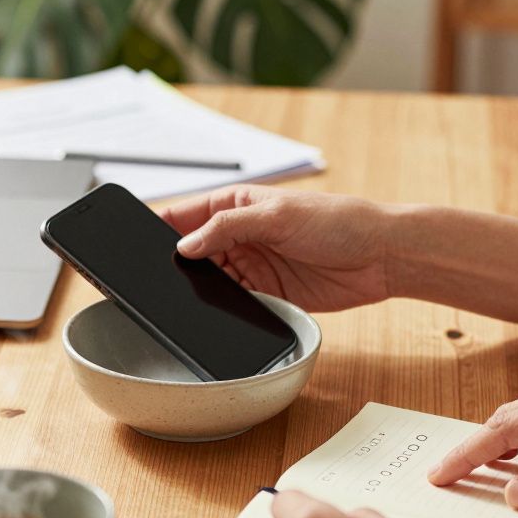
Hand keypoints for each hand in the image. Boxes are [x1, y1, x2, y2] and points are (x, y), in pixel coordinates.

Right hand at [159, 185, 396, 311]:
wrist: (381, 257)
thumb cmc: (339, 221)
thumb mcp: (278, 215)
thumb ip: (227, 228)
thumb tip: (186, 245)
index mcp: (236, 205)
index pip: (185, 215)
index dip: (160, 228)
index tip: (136, 243)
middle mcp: (239, 236)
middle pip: (191, 253)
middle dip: (175, 265)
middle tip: (155, 278)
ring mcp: (251, 267)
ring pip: (209, 282)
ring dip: (199, 290)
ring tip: (186, 297)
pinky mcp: (266, 295)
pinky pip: (234, 305)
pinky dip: (225, 309)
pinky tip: (219, 312)